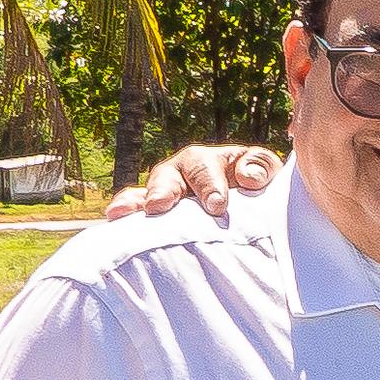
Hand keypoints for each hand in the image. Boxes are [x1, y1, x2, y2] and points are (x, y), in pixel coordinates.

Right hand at [103, 142, 279, 223]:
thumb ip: (260, 166)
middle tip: (159, 205)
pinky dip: (125, 213)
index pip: (204, 170)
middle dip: (163, 190)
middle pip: (167, 178)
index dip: (210, 187)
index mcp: (206, 160)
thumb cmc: (256, 184)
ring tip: (121, 212)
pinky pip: (136, 211)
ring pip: (146, 194)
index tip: (217, 206)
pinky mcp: (155, 213)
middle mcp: (179, 173)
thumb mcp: (266, 170)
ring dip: (135, 203)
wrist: (249, 204)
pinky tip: (113, 219)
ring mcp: (163, 192)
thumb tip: (247, 177)